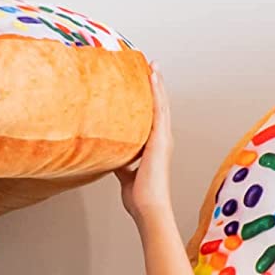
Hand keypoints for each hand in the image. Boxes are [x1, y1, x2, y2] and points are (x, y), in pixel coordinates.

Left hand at [113, 65, 173, 221]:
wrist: (149, 208)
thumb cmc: (140, 197)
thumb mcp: (126, 175)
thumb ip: (121, 162)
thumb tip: (110, 155)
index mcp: (155, 148)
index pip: (154, 119)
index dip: (152, 101)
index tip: (147, 84)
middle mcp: (162, 140)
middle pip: (160, 107)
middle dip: (156, 87)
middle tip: (151, 67)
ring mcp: (163, 139)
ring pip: (162, 105)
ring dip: (157, 84)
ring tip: (153, 66)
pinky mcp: (160, 140)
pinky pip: (159, 111)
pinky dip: (157, 93)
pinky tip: (153, 78)